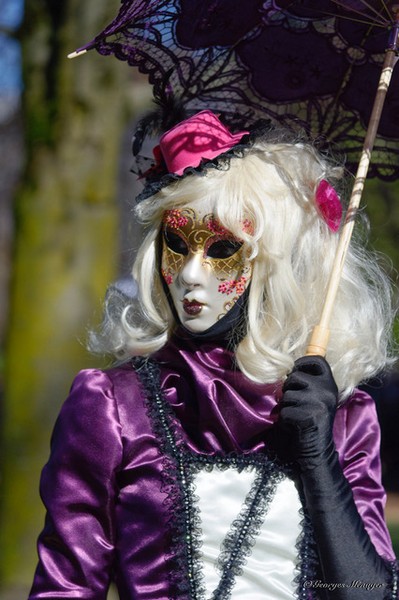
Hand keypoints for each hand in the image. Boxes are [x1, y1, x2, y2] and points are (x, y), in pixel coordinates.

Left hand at [275, 355, 337, 469]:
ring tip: (297, 416)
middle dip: (288, 389)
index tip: (295, 370)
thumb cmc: (313, 422)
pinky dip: (284, 421)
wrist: (318, 451)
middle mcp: (327, 390)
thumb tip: (289, 368)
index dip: (303, 362)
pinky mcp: (308, 416)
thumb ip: (310, 383)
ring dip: (286, 406)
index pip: (318, 360)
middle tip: (296, 404)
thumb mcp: (317, 398)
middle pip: (294, 376)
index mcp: (330, 384)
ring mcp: (318, 402)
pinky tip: (294, 426)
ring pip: (286, 395)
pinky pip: (284, 411)